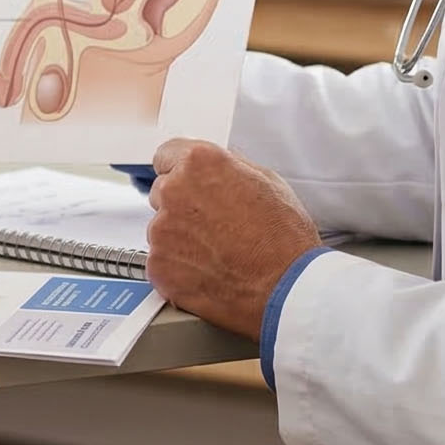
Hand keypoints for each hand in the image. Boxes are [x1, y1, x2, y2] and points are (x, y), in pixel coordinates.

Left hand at [144, 139, 321, 338]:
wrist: (286, 289)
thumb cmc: (284, 238)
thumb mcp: (268, 181)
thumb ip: (229, 167)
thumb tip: (214, 167)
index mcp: (199, 163)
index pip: (166, 155)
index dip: (181, 172)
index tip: (190, 185)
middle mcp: (174, 191)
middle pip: (163, 192)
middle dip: (183, 206)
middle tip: (215, 225)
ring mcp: (162, 230)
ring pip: (162, 228)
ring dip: (180, 238)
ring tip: (217, 253)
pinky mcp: (157, 265)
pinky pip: (161, 260)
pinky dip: (178, 267)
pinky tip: (208, 271)